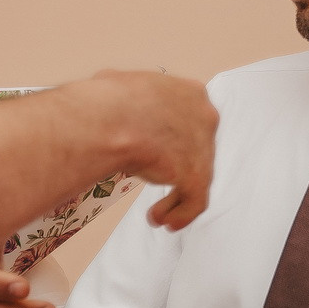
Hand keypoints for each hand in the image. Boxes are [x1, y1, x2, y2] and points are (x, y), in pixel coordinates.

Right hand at [90, 71, 217, 229]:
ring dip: (176, 199)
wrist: (107, 118)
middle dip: (173, 168)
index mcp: (189, 93)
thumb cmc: (105, 102)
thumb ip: (128, 96)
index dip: (171, 140)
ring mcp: (203, 147)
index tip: (154, 153)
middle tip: (153, 179)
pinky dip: (181, 213)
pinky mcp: (196, 174)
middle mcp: (203, 117)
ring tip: (157, 215)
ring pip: (196, 176)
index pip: (187, 120)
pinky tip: (166, 222)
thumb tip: (108, 94)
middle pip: (194, 149)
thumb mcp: (118, 85)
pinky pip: (195, 200)